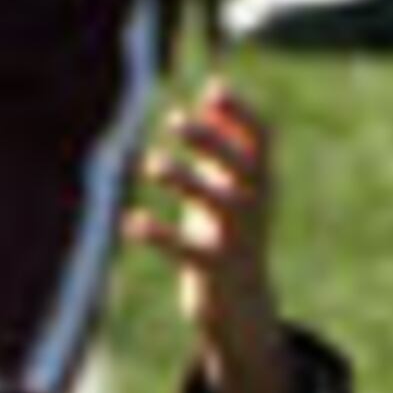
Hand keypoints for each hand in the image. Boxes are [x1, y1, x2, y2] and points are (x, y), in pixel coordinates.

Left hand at [122, 79, 290, 392]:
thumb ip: (225, 138)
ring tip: (151, 164)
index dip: (242, 113)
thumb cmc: (231, 233)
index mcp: (259, 182)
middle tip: (173, 120)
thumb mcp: (231, 183)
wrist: (243, 306)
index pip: (262, 138)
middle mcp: (256, 207)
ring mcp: (238, 240)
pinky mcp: (215, 271)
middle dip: (211, 141)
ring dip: (185, 181)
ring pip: (219, 205)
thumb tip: (214, 86)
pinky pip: (188, 251)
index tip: (213, 91)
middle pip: (244, 166)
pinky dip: (158, 235)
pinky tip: (130, 221)